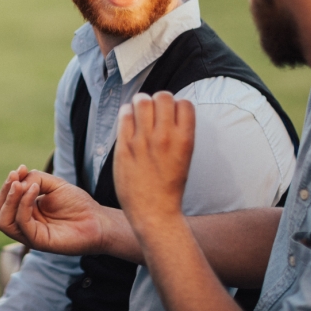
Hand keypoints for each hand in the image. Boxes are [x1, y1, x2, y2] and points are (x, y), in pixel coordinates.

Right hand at [0, 167, 105, 254]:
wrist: (96, 220)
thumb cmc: (77, 203)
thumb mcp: (54, 184)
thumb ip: (35, 179)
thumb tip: (18, 181)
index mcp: (26, 211)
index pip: (5, 201)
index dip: (8, 185)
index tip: (21, 168)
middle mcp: (24, 224)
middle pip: (0, 212)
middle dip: (4, 192)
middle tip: (15, 176)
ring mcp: (29, 234)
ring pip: (4, 221)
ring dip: (9, 199)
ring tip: (20, 183)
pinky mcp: (38, 241)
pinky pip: (22, 224)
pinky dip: (24, 204)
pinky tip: (34, 189)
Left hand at [113, 91, 195, 235]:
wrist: (154, 214)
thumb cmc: (170, 186)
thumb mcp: (185, 156)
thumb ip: (179, 132)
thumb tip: (171, 109)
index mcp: (185, 140)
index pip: (185, 103)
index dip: (178, 105)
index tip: (171, 114)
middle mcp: (165, 137)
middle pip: (163, 96)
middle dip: (158, 100)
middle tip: (153, 111)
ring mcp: (144, 141)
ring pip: (142, 100)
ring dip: (141, 103)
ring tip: (140, 113)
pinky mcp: (124, 146)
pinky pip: (124, 115)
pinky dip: (126, 113)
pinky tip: (128, 122)